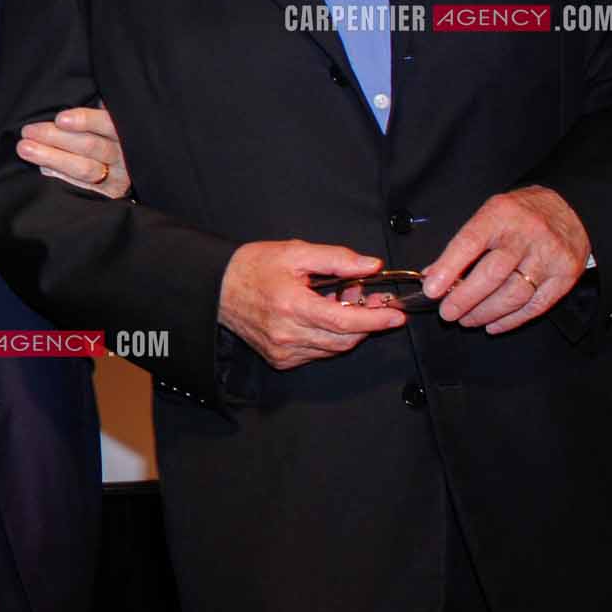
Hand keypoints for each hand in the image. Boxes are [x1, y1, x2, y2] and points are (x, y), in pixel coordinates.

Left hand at [17, 105, 129, 197]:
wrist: (121, 171)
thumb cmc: (103, 136)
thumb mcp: (103, 120)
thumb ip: (90, 112)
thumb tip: (62, 109)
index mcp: (124, 130)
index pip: (107, 123)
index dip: (85, 120)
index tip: (60, 119)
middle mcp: (124, 155)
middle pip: (91, 146)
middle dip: (56, 137)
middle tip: (28, 132)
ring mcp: (117, 178)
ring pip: (84, 168)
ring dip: (51, 157)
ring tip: (25, 148)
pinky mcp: (108, 195)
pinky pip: (81, 187)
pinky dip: (59, 176)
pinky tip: (41, 167)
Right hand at [217, 240, 407, 370]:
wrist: (216, 287)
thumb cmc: (252, 267)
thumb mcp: (295, 252)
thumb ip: (337, 259)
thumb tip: (371, 266)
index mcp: (292, 306)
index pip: (345, 320)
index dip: (376, 319)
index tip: (396, 315)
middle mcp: (288, 334)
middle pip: (345, 338)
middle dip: (365, 322)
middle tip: (368, 299)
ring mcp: (284, 350)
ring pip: (334, 348)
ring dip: (347, 329)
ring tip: (338, 303)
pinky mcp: (281, 359)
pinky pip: (317, 353)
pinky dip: (327, 338)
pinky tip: (319, 318)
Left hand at [422, 185, 590, 332]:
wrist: (568, 209)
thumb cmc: (519, 214)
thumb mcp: (488, 215)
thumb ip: (462, 245)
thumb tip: (433, 275)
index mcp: (500, 215)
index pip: (469, 243)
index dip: (448, 268)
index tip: (431, 289)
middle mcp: (526, 235)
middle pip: (492, 274)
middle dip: (465, 299)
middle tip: (448, 313)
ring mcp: (549, 256)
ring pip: (514, 294)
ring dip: (486, 313)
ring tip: (468, 320)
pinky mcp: (566, 276)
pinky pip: (536, 305)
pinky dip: (512, 320)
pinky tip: (494, 324)